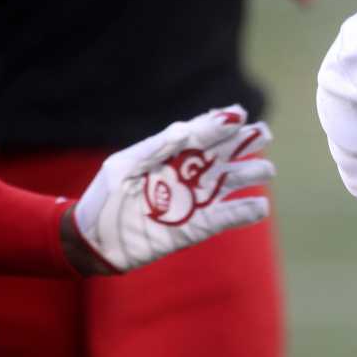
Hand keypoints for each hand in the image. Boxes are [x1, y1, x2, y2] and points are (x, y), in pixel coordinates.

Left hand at [69, 106, 275, 273]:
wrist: (90, 241)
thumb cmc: (104, 198)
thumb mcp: (125, 165)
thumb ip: (158, 147)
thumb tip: (188, 128)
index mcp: (170, 154)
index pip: (202, 133)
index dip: (221, 123)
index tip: (239, 115)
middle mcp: (187, 174)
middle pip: (224, 153)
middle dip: (246, 142)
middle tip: (263, 134)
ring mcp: (194, 200)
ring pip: (231, 182)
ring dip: (251, 174)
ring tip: (266, 170)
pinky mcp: (195, 227)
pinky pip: (225, 218)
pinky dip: (244, 213)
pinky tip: (260, 206)